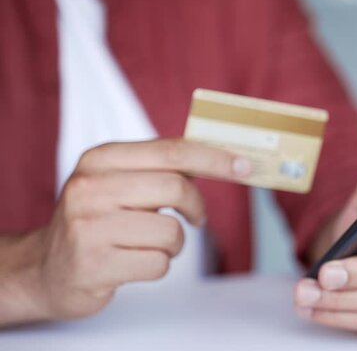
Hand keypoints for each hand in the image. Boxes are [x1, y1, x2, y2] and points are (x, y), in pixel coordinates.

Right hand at [31, 139, 250, 320]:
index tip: (245, 167)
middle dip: (196, 207)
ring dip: (172, 244)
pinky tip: (133, 263)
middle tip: (195, 217)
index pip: (172, 151)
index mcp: (100, 159)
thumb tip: (222, 159)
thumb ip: (161, 169)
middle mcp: (90, 187)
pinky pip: (159, 264)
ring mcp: (88, 226)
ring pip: (171, 232)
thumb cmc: (100, 222)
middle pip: (176, 188)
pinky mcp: (94, 264)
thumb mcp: (119, 183)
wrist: (48, 268)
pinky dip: (158, 266)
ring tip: (148, 244)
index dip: (214, 158)